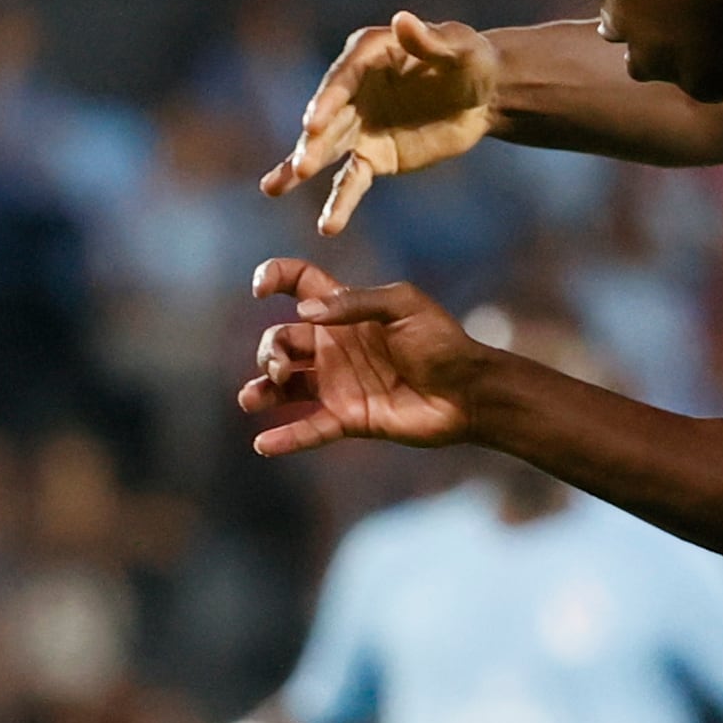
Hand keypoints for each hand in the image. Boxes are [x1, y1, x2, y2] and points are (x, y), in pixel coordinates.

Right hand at [238, 255, 486, 455]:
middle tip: (282, 366)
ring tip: (253, 398)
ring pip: (285, 386)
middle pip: (282, 339)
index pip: (300, 284)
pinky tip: (263, 444)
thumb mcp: (402, 306)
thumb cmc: (441, 341)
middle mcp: (335, 346)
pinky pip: (310, 429)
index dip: (276, 277)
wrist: (469, 391)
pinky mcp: (349, 418)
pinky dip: (286, 438)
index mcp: (346, 311)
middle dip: (271, 350)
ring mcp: (339, 383)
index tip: (261, 288)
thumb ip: (354, 303)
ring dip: (262, 389)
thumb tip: (304, 312)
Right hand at [263, 12, 502, 232]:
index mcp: (368, 54)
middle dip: (312, 142)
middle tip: (300, 168)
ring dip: (302, 167)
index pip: (342, 77)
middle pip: (327, 116)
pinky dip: (340, 202)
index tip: (312, 124)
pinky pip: (352, 181)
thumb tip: (402, 19)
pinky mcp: (372, 157)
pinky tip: (326, 226)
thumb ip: (431, 41)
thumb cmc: (472, 62)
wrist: (483, 97)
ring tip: (274, 188)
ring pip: (326, 150)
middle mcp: (353, 89)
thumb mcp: (460, 50)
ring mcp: (358, 125)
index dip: (327, 100)